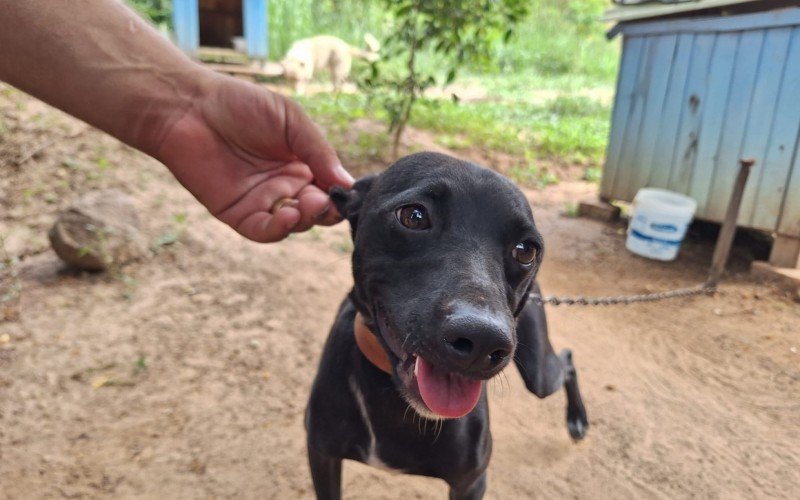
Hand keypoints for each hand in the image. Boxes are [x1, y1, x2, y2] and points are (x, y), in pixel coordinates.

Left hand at [154, 73, 352, 242]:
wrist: (189, 107)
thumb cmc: (240, 105)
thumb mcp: (291, 121)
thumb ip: (319, 151)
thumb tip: (347, 183)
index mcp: (303, 163)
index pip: (331, 188)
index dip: (341, 194)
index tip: (347, 193)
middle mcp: (286, 186)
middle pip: (317, 211)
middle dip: (326, 209)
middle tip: (326, 200)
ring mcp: (263, 202)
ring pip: (295, 224)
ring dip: (306, 219)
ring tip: (309, 204)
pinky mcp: (238, 213)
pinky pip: (265, 230)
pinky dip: (280, 228)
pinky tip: (289, 215)